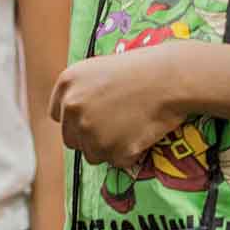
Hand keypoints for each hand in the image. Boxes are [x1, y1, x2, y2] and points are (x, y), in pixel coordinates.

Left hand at [49, 39, 200, 167]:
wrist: (170, 78)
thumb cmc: (143, 69)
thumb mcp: (100, 68)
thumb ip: (80, 91)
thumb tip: (75, 117)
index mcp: (67, 84)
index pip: (58, 115)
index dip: (77, 117)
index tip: (94, 115)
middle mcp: (72, 108)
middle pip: (72, 139)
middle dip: (90, 136)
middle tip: (117, 124)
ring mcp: (91, 131)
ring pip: (92, 154)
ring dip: (109, 147)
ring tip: (132, 126)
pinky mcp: (111, 150)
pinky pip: (117, 161)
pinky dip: (130, 153)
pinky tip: (142, 132)